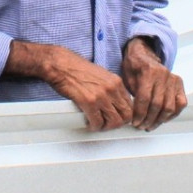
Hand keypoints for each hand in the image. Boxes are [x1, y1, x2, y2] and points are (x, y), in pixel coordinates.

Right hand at [13, 41, 131, 130]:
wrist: (61, 65)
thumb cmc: (76, 69)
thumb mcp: (101, 76)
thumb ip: (110, 89)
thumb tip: (114, 103)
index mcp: (116, 82)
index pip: (130, 105)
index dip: (124, 115)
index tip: (118, 118)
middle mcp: (112, 88)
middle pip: (126, 115)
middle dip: (118, 124)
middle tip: (108, 125)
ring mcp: (101, 96)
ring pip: (114, 122)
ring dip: (106, 127)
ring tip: (98, 125)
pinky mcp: (89, 102)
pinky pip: (97, 122)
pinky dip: (94, 127)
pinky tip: (89, 124)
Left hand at [121, 37, 186, 130]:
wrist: (144, 55)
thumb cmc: (134, 67)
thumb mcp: (127, 76)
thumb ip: (131, 94)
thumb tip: (132, 115)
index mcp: (148, 71)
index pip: (145, 98)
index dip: (140, 114)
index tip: (135, 122)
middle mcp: (163, 74)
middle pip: (158, 104)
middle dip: (148, 119)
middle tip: (141, 126)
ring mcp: (173, 79)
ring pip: (169, 107)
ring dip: (159, 120)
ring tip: (150, 125)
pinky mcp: (180, 84)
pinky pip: (181, 103)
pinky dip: (173, 114)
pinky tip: (163, 119)